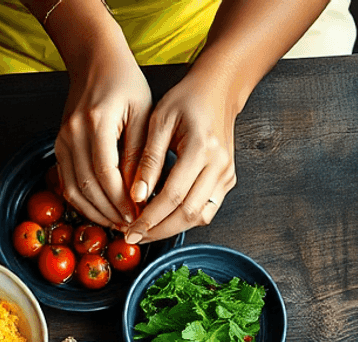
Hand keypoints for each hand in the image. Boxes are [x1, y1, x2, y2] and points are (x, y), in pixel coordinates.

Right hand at [55, 25, 150, 231]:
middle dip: (110, 212)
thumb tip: (139, 193)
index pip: (106, 173)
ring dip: (95, 212)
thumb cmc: (125, 83)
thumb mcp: (143, 113)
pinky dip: (83, 203)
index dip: (121, 200)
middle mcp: (73, 132)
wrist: (95, 61)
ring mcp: (62, 140)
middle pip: (88, 186)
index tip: (137, 214)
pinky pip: (66, 184)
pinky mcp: (59, 146)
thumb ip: (140, 154)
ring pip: (73, 190)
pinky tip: (101, 211)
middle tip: (130, 225)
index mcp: (96, 121)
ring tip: (117, 223)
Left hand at [122, 70, 237, 243]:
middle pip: (188, 214)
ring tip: (146, 231)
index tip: (130, 229)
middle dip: (158, 231)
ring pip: (199, 217)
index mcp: (201, 148)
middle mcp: (219, 165)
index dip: (149, 218)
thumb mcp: (159, 121)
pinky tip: (164, 218)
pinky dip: (184, 220)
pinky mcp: (228, 180)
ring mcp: (227, 175)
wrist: (219, 88)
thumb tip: (136, 196)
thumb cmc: (187, 99)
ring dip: (171, 229)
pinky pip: (206, 210)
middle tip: (134, 237)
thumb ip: (148, 159)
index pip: (173, 196)